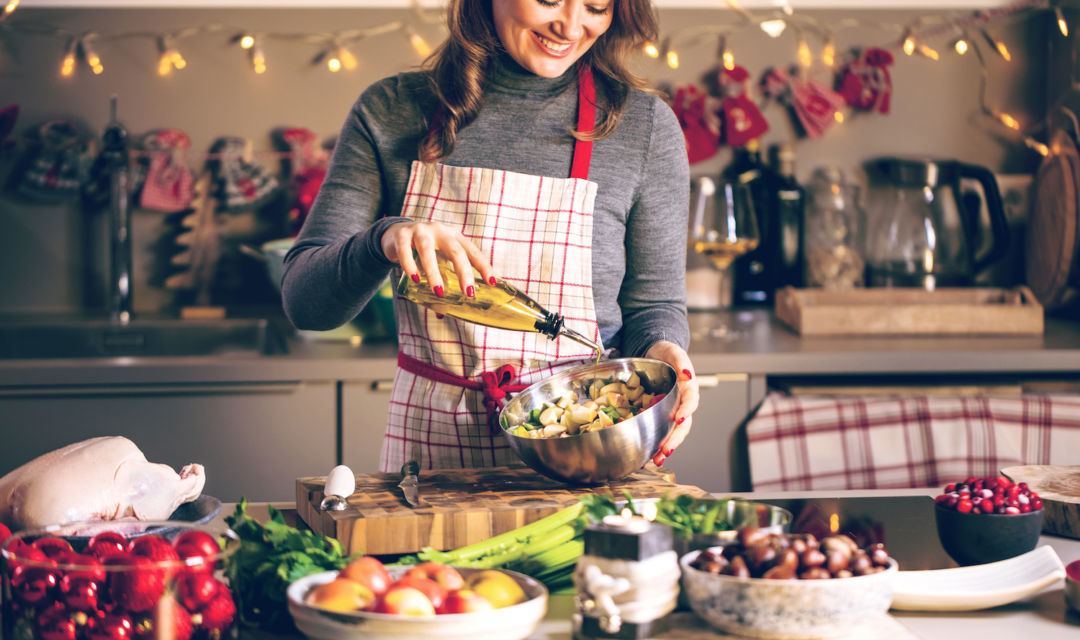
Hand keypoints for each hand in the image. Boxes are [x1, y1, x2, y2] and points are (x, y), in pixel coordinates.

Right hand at [381, 220, 494, 296]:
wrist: (394, 235)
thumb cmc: (421, 251)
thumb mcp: (436, 261)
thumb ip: (440, 282)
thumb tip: (443, 314)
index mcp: (453, 237)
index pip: (472, 251)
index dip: (483, 266)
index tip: (492, 283)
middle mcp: (440, 231)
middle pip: (455, 251)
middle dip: (464, 272)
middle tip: (468, 293)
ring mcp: (420, 231)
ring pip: (428, 251)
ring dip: (434, 273)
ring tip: (439, 292)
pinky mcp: (402, 235)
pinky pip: (405, 251)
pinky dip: (410, 265)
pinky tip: (415, 278)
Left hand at [643, 340, 698, 466]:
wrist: (654, 355)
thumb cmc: (666, 353)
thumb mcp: (673, 352)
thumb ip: (681, 361)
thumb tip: (687, 375)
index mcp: (688, 388)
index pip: (690, 402)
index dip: (686, 411)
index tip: (679, 420)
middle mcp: (681, 403)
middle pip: (683, 425)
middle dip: (675, 439)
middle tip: (665, 451)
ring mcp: (671, 411)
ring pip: (672, 432)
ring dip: (665, 447)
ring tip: (656, 460)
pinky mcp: (659, 415)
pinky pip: (659, 431)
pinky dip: (654, 444)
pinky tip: (645, 455)